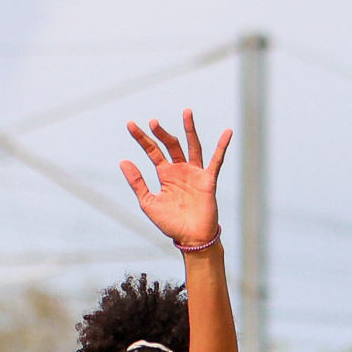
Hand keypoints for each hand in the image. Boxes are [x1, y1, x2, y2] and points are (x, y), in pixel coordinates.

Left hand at [120, 110, 229, 248]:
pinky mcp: (208, 180)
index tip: (130, 125)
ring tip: (186, 112)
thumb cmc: (171, 223)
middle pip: (171, 145)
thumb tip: (123, 161)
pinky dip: (222, 147)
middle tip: (152, 122)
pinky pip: (216, 160)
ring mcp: (194, 173)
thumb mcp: (149, 203)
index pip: (152, 151)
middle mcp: (180, 170)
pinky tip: (227, 132)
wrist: (190, 238)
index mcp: (165, 174)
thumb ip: (137, 182)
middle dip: (161, 133)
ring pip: (192, 146)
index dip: (141, 138)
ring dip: (189, 129)